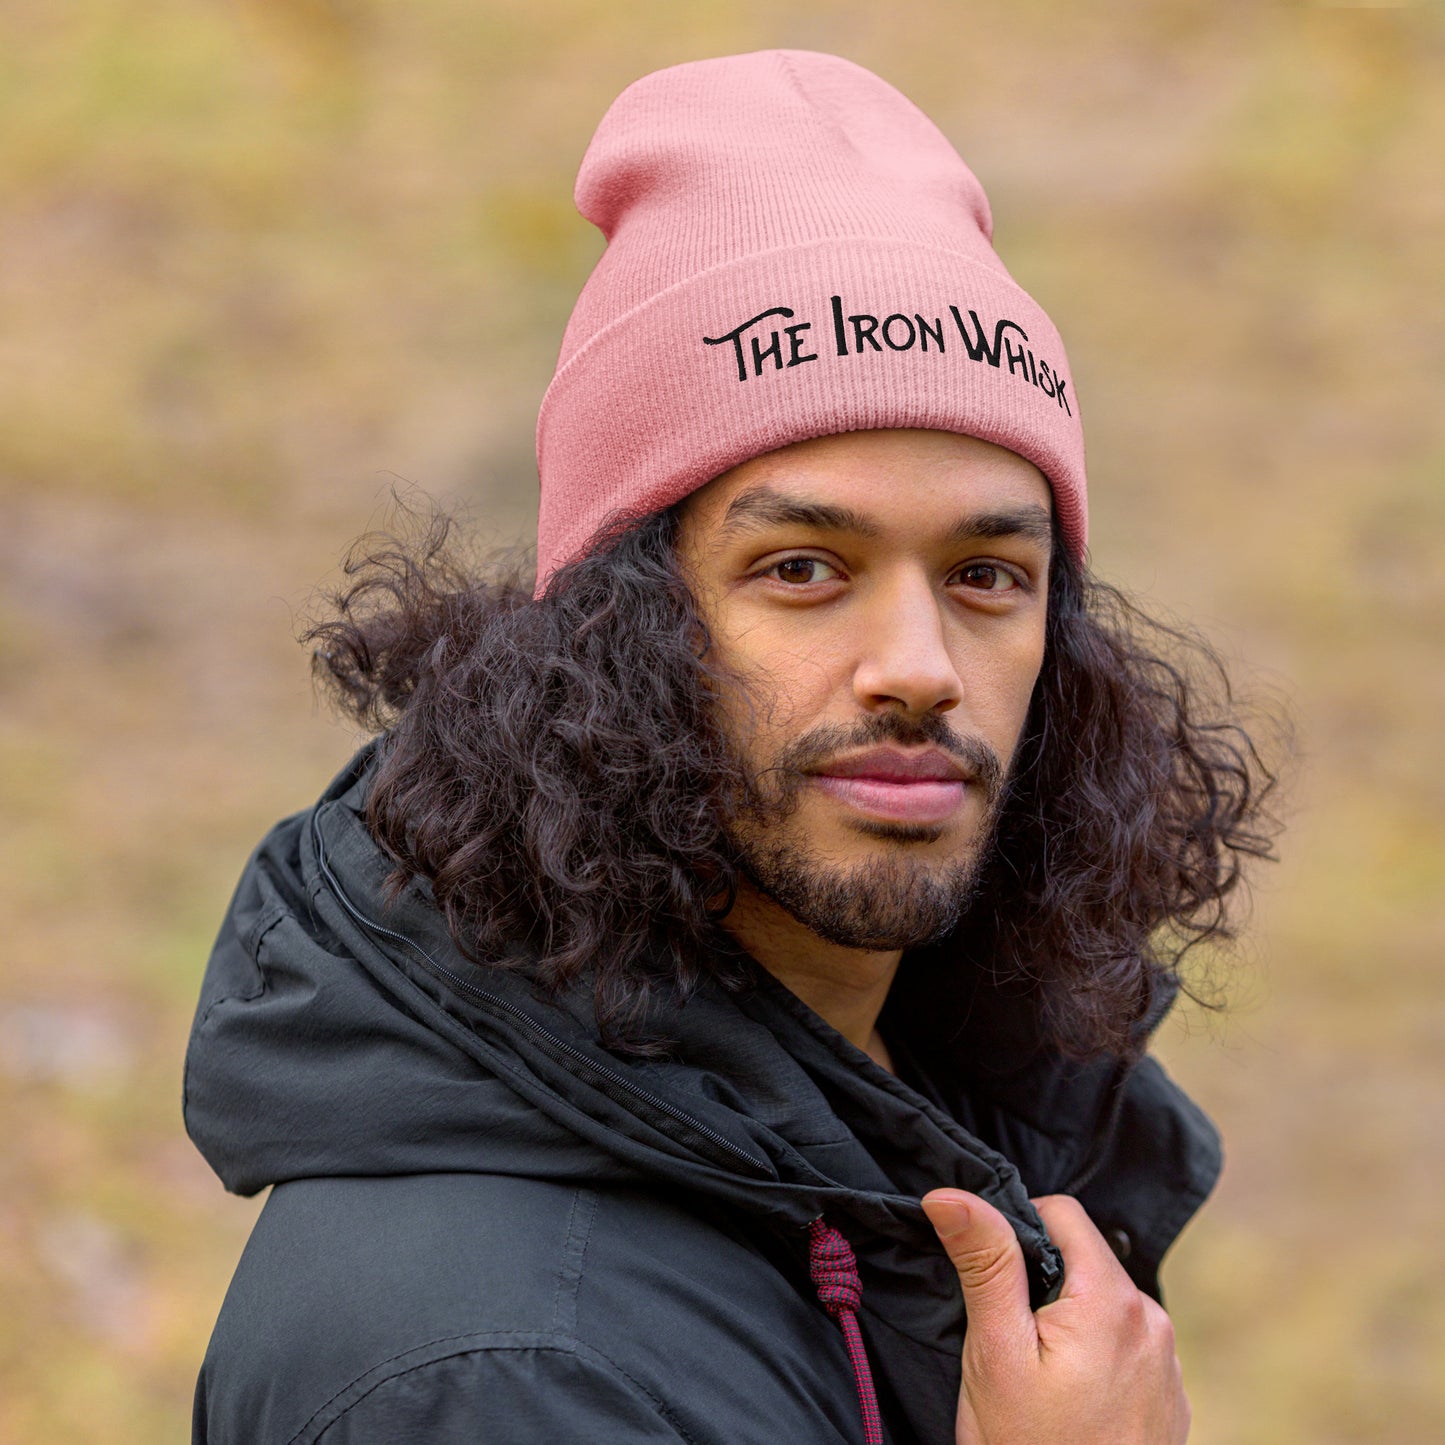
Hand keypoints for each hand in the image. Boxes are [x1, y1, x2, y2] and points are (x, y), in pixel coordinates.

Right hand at [921, 1190, 1189, 1444]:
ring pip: (1103, 1304)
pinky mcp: (1170, 1399)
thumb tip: (951, 1193)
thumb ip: (985, 1262)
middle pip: (1084, 1259)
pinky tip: (1068, 1403)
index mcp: (1113, 1300)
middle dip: (1041, 1282)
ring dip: (1068, 1320)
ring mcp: (1168, 1365)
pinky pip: (1125, 1347)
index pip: (1063, 1213)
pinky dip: (1094, 1357)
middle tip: (1008, 1340)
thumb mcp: (995, 1352)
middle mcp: (1153, 1322)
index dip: (1016, 1230)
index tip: (991, 1279)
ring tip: (1037, 1379)